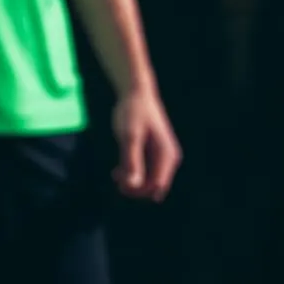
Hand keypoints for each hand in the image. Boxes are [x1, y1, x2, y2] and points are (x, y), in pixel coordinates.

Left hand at [111, 87, 181, 201]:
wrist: (136, 93)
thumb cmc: (133, 112)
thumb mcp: (129, 136)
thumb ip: (131, 161)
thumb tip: (133, 186)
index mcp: (167, 155)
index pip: (157, 185)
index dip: (138, 189)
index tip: (119, 180)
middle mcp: (169, 159)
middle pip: (153, 186)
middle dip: (134, 187)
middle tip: (115, 176)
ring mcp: (162, 157)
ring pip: (148, 182)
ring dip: (131, 182)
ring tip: (115, 173)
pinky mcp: (153, 155)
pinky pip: (145, 174)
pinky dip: (132, 175)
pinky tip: (118, 170)